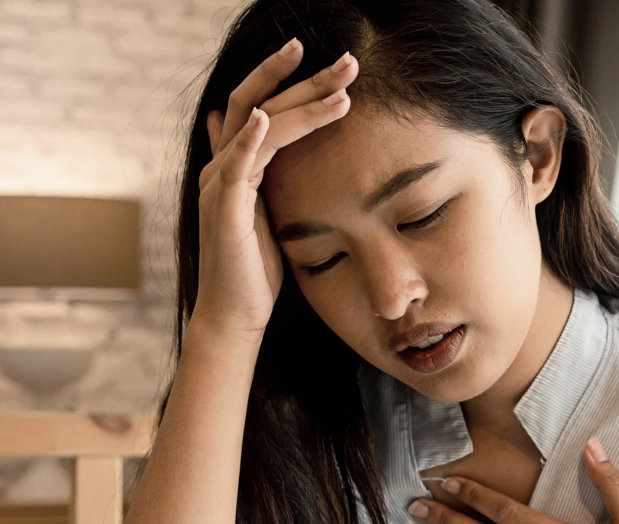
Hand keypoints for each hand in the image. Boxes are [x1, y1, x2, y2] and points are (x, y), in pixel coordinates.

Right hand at [190, 39, 357, 341]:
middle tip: (348, 61)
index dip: (294, 80)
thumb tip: (272, 144)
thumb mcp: (271, 213)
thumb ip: (269, 177)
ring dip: (301, 106)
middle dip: (305, 78)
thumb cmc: (258, 270)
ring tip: (342, 92)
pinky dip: (248, 139)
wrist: (236, 315)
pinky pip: (233, 166)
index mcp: (236, 165)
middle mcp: (223, 166)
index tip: (337, 65)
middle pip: (261, 102)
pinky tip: (266, 119)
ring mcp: (219, 184)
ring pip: (258, 127)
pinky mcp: (222, 209)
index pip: (263, 104)